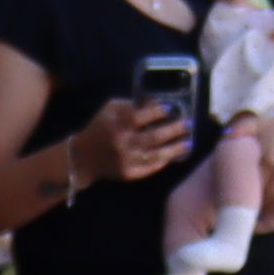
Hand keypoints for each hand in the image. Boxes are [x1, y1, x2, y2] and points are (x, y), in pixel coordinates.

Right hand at [74, 100, 191, 192]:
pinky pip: (150, 167)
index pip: (139, 116)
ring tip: (188, 143)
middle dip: (174, 130)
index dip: (157, 112)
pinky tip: (174, 155)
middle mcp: (122, 142)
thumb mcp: (111, 109)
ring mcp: (126, 159)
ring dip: (174, 149)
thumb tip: (157, 101)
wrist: (84, 157)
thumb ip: (131, 104)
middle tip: (188, 124)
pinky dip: (163, 161)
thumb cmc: (101, 127)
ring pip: (156, 155)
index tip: (171, 108)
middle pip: (153, 137)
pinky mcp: (129, 173)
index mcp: (116, 123)